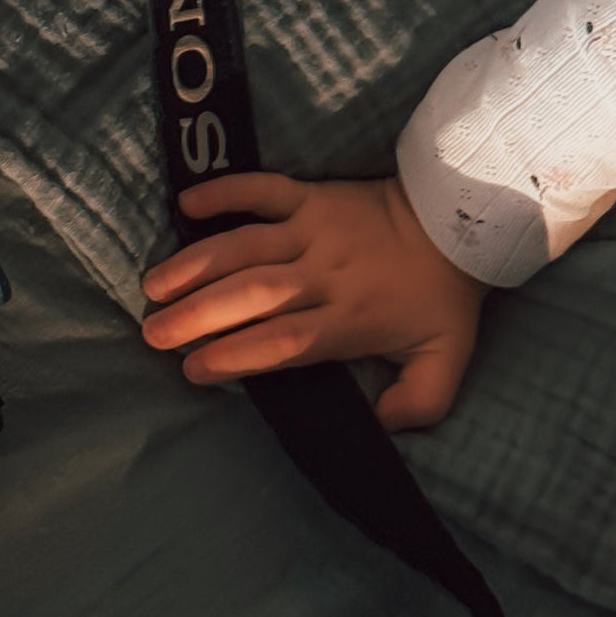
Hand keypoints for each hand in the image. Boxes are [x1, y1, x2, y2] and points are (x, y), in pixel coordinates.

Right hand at [140, 170, 492, 432]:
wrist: (462, 220)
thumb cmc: (442, 295)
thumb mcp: (444, 360)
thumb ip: (417, 403)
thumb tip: (380, 427)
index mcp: (348, 319)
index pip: (282, 342)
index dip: (234, 356)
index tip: (193, 370)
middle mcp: (323, 274)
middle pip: (251, 296)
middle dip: (197, 316)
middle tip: (154, 334)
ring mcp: (314, 230)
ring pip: (243, 247)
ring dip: (194, 265)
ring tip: (152, 288)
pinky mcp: (311, 196)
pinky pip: (262, 189)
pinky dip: (225, 192)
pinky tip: (185, 204)